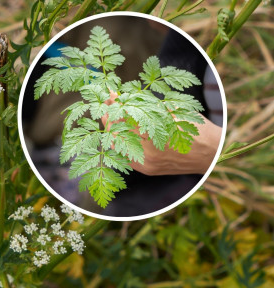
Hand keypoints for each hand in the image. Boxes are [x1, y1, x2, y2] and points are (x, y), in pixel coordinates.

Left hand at [101, 91, 221, 175]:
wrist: (212, 154)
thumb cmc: (195, 127)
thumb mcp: (173, 110)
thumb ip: (149, 105)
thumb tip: (128, 95)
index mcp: (156, 131)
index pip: (126, 115)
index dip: (116, 102)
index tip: (110, 93)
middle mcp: (148, 150)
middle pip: (117, 131)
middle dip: (109, 115)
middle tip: (106, 102)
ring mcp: (146, 162)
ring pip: (117, 144)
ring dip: (112, 129)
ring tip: (109, 115)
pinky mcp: (147, 169)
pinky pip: (125, 155)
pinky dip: (119, 142)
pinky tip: (117, 132)